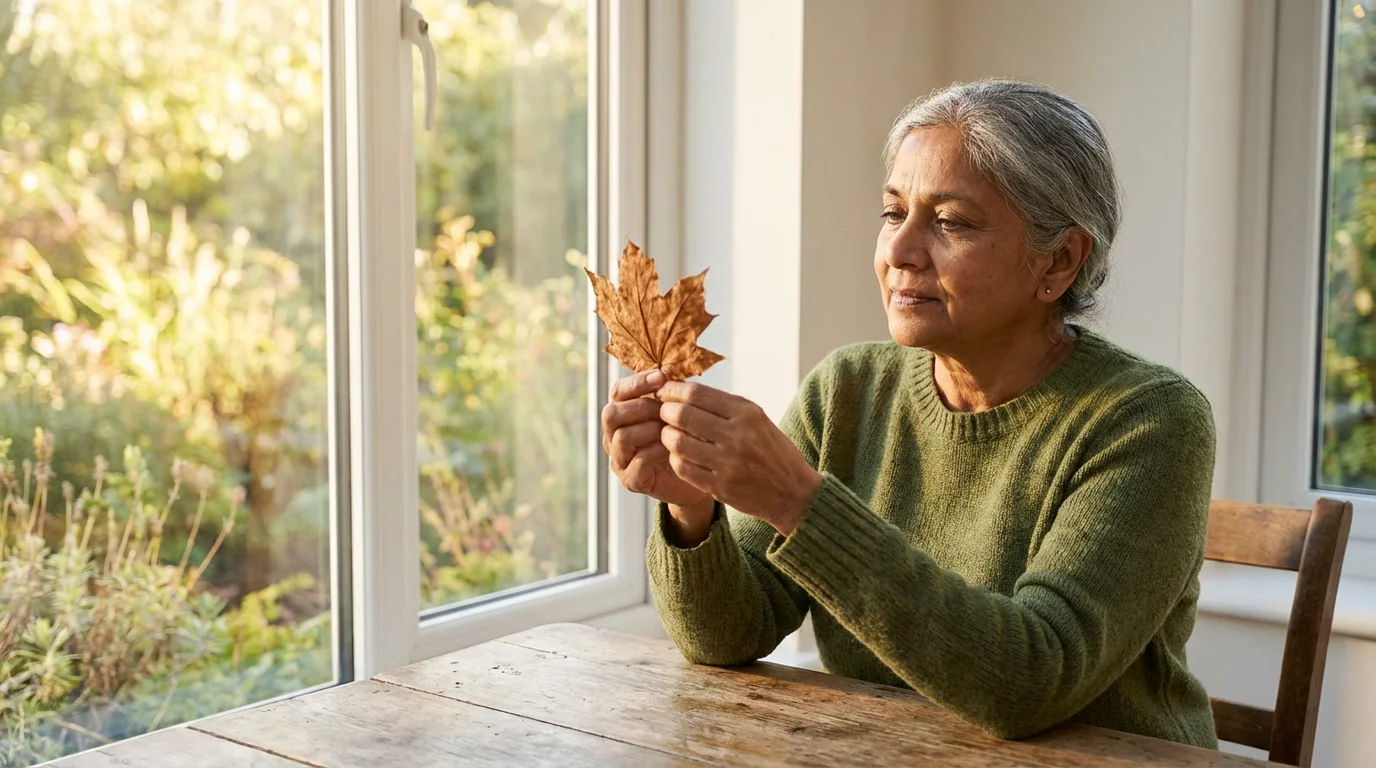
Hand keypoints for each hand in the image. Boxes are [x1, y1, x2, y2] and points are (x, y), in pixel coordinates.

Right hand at [602, 370, 714, 511]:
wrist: (696, 478)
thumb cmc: (686, 440)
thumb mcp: (678, 412)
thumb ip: (669, 394)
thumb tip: (669, 367)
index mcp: (623, 415)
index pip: (617, 391)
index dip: (637, 382)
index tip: (662, 377)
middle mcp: (614, 436)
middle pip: (610, 413)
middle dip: (640, 407)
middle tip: (665, 408)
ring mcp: (620, 460)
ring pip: (622, 437)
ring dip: (649, 428)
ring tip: (671, 428)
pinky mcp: (631, 481)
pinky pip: (637, 462)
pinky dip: (656, 451)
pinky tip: (673, 447)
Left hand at [657, 382, 822, 534]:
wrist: (794, 492)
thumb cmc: (772, 451)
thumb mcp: (757, 419)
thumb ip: (725, 406)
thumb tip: (685, 389)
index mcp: (748, 413)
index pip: (697, 394)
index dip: (673, 390)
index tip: (664, 391)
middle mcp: (738, 436)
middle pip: (683, 415)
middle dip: (665, 411)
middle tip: (663, 412)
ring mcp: (728, 463)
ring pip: (678, 443)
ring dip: (667, 436)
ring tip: (670, 435)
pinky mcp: (720, 486)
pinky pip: (683, 468)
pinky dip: (676, 459)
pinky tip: (680, 455)